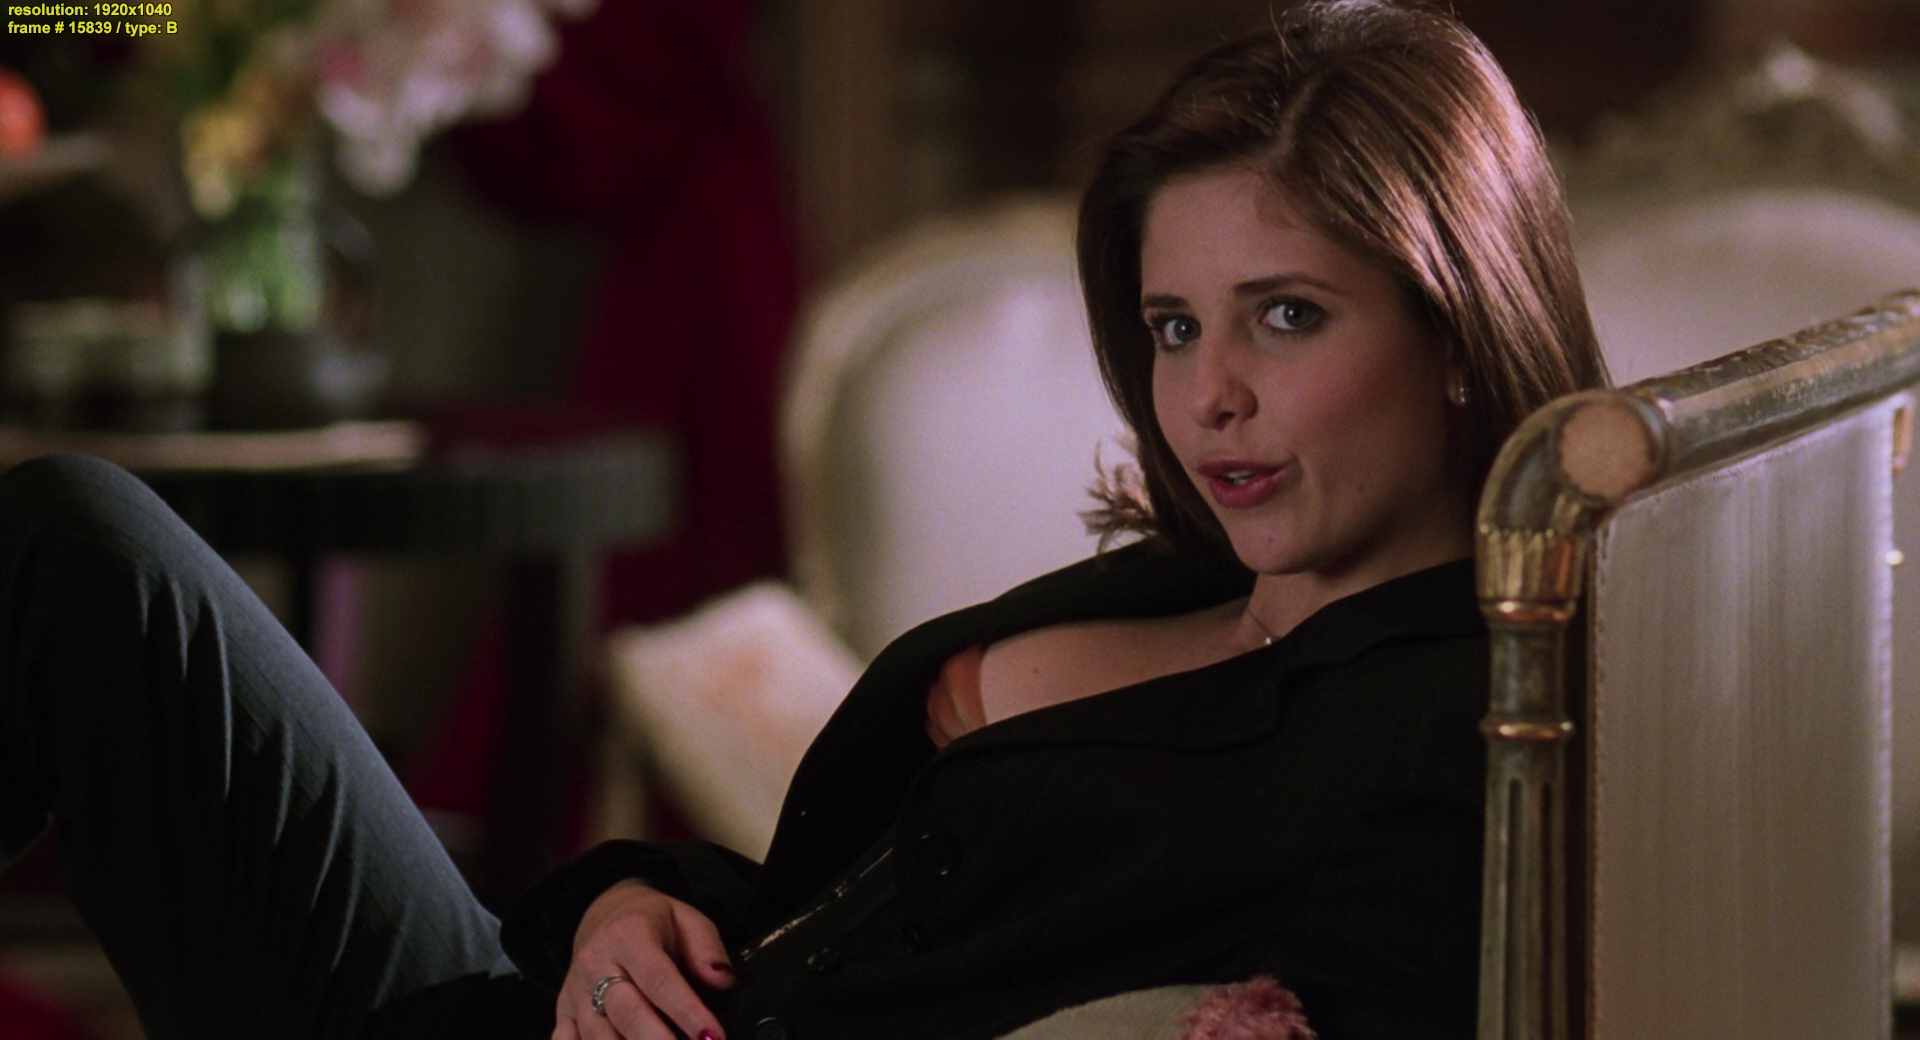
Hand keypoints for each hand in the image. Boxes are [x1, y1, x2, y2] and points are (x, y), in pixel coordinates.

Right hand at [552, 879, 735, 1039]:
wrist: (604, 914)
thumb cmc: (652, 922)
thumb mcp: (687, 919)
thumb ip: (707, 950)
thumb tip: (724, 981)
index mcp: (629, 936)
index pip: (660, 980)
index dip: (687, 1012)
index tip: (712, 1036)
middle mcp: (596, 964)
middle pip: (627, 1013)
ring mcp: (575, 992)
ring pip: (598, 1036)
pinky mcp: (563, 1013)